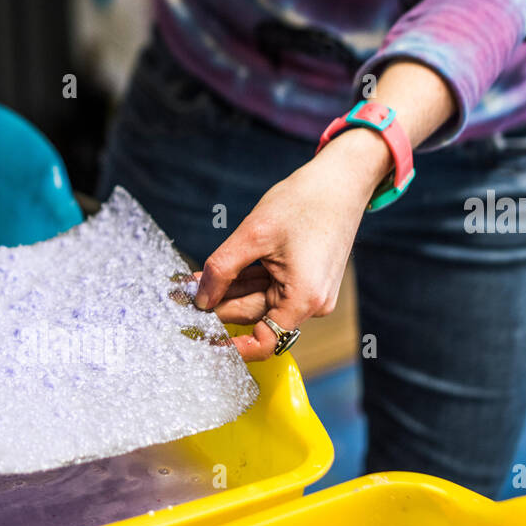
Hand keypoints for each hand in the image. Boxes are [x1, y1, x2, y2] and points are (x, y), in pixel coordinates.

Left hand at [193, 128, 389, 360]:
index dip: (231, 346)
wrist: (341, 179)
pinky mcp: (307, 281)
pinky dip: (246, 281)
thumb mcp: (253, 234)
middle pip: (255, 316)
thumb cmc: (305, 201)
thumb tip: (201, 299)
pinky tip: (219, 274)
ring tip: (197, 280)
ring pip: (260, 301)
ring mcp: (312, 293)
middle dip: (220, 305)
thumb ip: (222, 269)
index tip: (201, 338)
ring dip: (230, 292)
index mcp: (304, 298)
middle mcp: (313, 303)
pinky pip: (270, 288)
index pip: (263, 341)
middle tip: (184, 296)